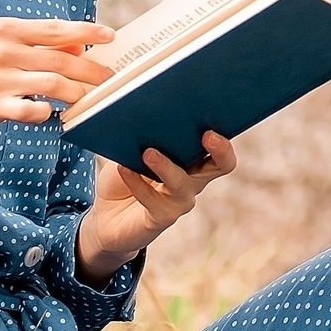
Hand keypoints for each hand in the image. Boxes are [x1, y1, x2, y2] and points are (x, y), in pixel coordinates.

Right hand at [0, 17, 114, 153]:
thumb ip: (35, 43)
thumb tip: (78, 43)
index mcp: (5, 29)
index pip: (56, 28)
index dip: (88, 31)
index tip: (111, 35)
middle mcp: (4, 51)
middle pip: (62, 59)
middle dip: (91, 69)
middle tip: (109, 77)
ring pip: (54, 85)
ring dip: (76, 92)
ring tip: (86, 98)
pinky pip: (33, 111)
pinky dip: (47, 113)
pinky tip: (51, 113)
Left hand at [75, 132, 236, 280]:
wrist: (105, 216)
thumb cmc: (124, 175)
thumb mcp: (132, 148)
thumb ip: (143, 134)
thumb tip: (143, 114)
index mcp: (193, 158)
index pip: (220, 145)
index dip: (224, 135)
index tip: (215, 121)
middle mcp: (194, 179)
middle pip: (222, 165)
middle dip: (220, 149)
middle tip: (207, 134)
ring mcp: (180, 200)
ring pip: (182, 184)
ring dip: (166, 167)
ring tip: (148, 153)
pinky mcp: (161, 217)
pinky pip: (153, 201)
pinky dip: (137, 184)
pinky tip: (123, 169)